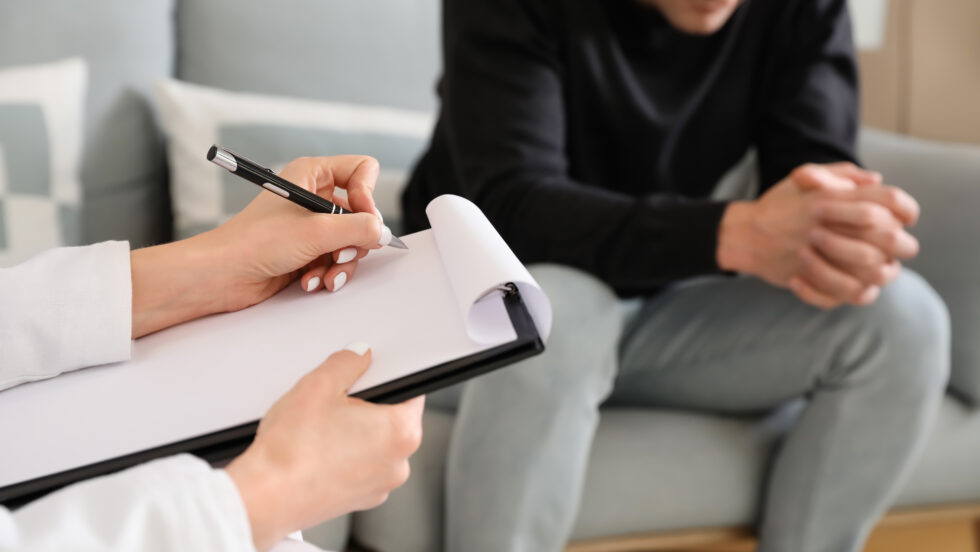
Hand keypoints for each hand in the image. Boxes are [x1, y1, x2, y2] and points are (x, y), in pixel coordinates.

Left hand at [131, 156, 385, 337]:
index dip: (367, 195)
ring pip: (352, 240)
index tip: (362, 220)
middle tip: (341, 253)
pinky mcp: (308, 250)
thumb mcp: (316, 232)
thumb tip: (383, 232)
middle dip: (355, 239)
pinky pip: (337, 259)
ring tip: (324, 274)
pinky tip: (311, 281)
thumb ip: (359, 229)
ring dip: (341, 262)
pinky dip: (328, 273)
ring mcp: (311, 225)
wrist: (222, 276)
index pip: (361, 170)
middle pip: (361, 212)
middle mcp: (313, 196)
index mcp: (311, 174)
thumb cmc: (254, 243)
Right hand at [226, 344, 424, 550]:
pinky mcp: (358, 500)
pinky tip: (316, 450)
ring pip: (373, 445)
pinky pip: (359, 467)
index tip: (370, 373)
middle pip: (392, 419)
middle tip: (334, 401)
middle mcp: (399, 464)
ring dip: (353, 432)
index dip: (388, 377)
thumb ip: (347, 362)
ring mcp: (379, 486)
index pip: (412, 391)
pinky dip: (343, 457)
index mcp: (402, 432)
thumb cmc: (292, 450)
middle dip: (366, 406)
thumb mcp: (319, 385)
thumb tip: (359, 355)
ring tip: (319, 429)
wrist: (264, 498)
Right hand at [717, 163, 918, 307]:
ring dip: (881, 271)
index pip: (890, 200)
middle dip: (898, 245)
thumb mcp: (805, 177)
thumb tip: (876, 180)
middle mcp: (831, 224)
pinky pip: (848, 293)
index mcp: (834, 197)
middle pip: (890, 238)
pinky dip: (857, 293)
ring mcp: (820, 253)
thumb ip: (843, 175)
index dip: (905, 210)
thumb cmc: (778, 206)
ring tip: (877, 270)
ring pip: (874, 270)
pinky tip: (856, 286)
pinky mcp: (812, 277)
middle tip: (894, 250)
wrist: (743, 234)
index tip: (903, 220)